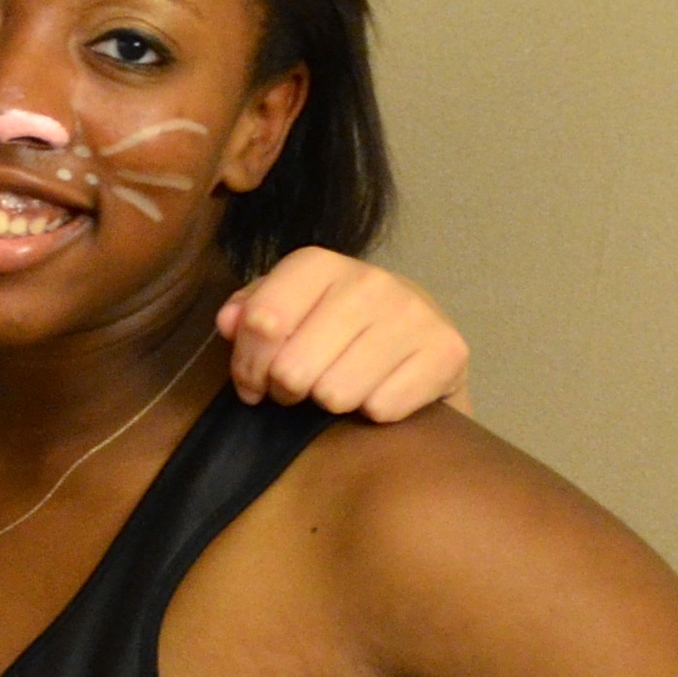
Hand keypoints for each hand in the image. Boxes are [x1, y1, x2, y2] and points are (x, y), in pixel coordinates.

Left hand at [219, 250, 468, 420]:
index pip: (260, 322)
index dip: (247, 366)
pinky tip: (378, 392)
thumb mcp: (287, 313)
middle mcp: (370, 280)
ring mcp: (414, 313)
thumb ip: (250, 312)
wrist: (419, 343)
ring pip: (334, 395)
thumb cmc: (336, 331)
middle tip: (297, 390)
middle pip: (293, 368)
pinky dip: (374, 412)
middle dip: (286, 391)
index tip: (254, 382)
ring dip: (329, 403)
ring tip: (337, 389)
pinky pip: (381, 408)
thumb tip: (229, 323)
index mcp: (318, 264)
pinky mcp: (448, 351)